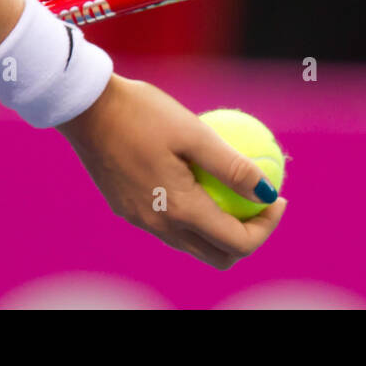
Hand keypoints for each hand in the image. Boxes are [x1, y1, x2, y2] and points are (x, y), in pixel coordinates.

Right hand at [58, 74, 286, 268]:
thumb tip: (269, 191)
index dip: (267, 227)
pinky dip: (192, 215)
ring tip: (232, 190)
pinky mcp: (126, 209)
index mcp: (179, 211)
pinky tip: (196, 178)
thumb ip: (233, 167)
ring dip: (219, 228)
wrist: (86, 109)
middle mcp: (159, 226)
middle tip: (259, 202)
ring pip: (192, 243)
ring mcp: (140, 221)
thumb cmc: (142, 113)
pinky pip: (169, 225)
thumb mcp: (195, 133)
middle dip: (247, 237)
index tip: (279, 197)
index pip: (238, 243)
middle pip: (217, 255)